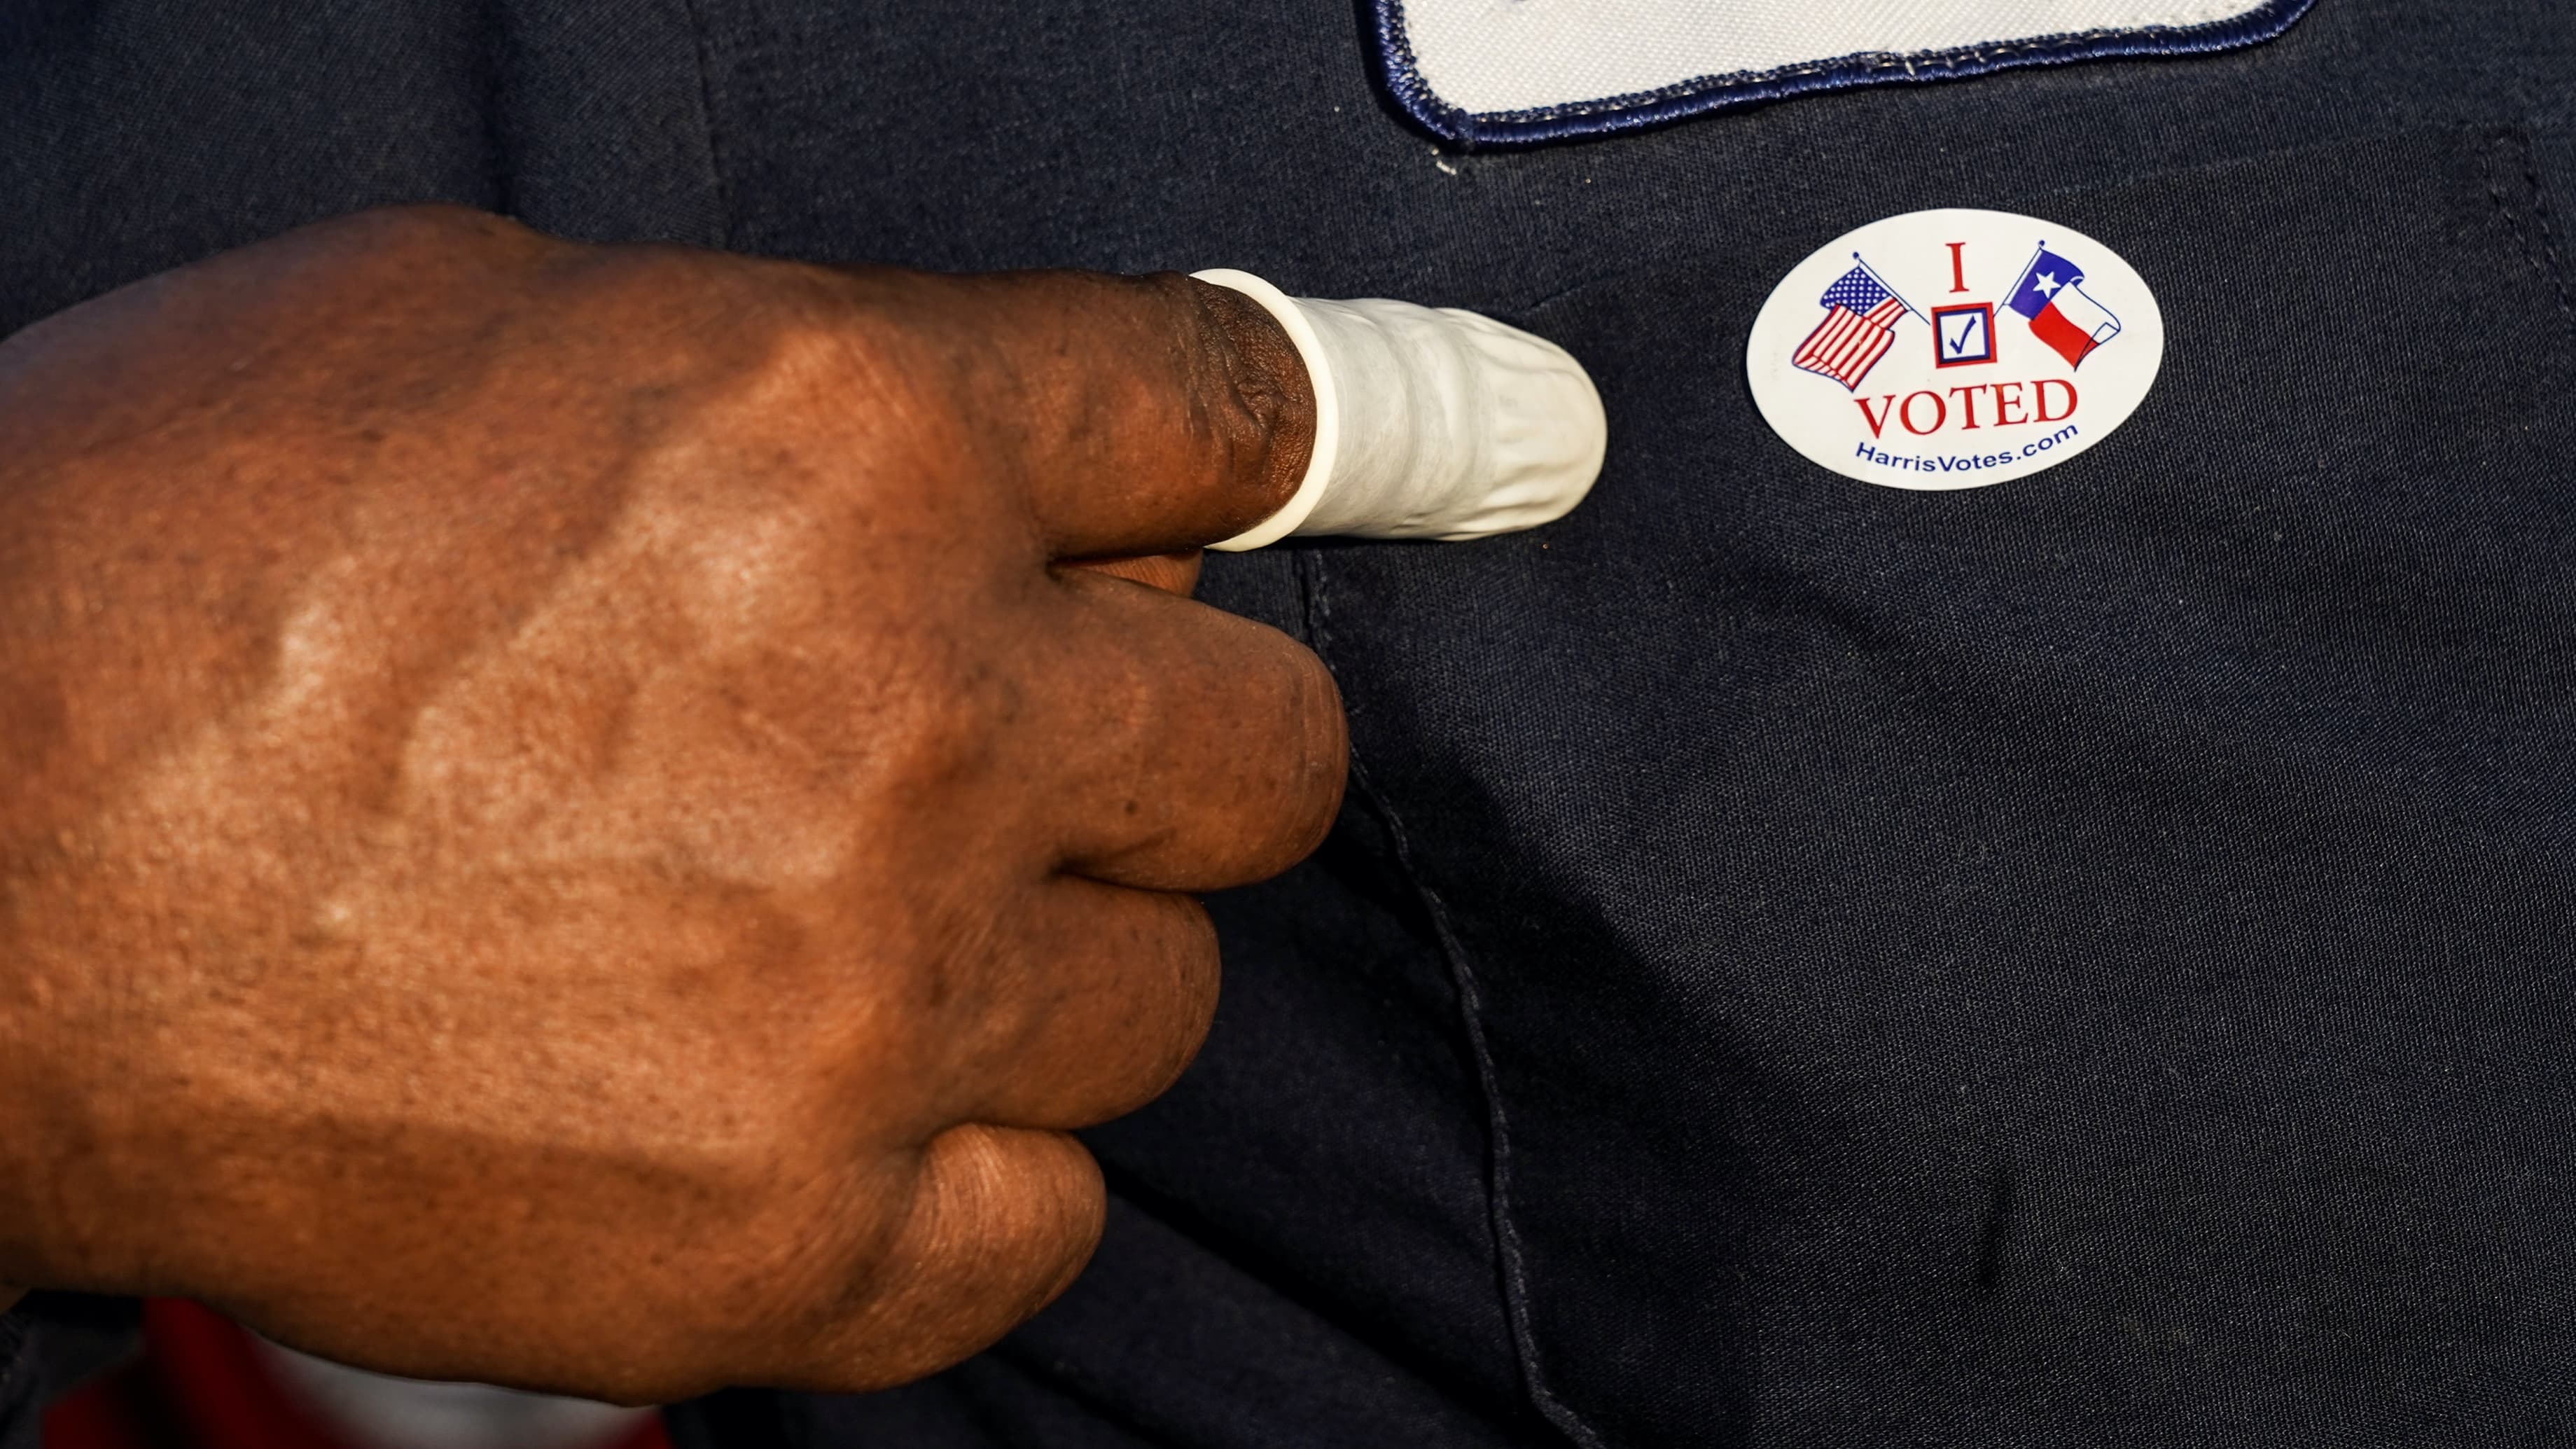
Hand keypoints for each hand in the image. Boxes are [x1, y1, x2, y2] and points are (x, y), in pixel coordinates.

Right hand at [0, 208, 1340, 1401]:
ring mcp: (868, 1002)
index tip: (1363, 463)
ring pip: (1167, 996)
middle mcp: (906, 714)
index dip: (1301, 440)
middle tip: (1045, 746)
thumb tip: (1015, 481)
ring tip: (851, 930)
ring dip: (1050, 959)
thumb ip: (803, 387)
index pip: (1229, 417)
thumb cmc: (156, 574)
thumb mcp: (483, 332)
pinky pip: (1048, 1216)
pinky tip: (829, 1096)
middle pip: (1271, 749)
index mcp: (846, 441)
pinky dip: (966, 1167)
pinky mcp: (794, 1242)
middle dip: (1176, 742)